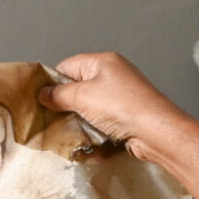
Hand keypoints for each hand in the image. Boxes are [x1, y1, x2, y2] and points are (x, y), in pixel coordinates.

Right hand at [44, 52, 198, 169]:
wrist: (155, 131)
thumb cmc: (123, 107)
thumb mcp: (83, 97)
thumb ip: (59, 95)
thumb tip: (44, 94)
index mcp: (103, 61)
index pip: (68, 66)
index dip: (54, 82)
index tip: (42, 98)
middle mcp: (114, 75)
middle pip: (79, 86)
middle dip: (67, 103)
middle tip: (55, 117)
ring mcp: (122, 95)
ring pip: (91, 105)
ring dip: (81, 118)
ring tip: (73, 129)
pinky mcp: (128, 114)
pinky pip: (104, 118)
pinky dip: (95, 127)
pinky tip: (90, 137)